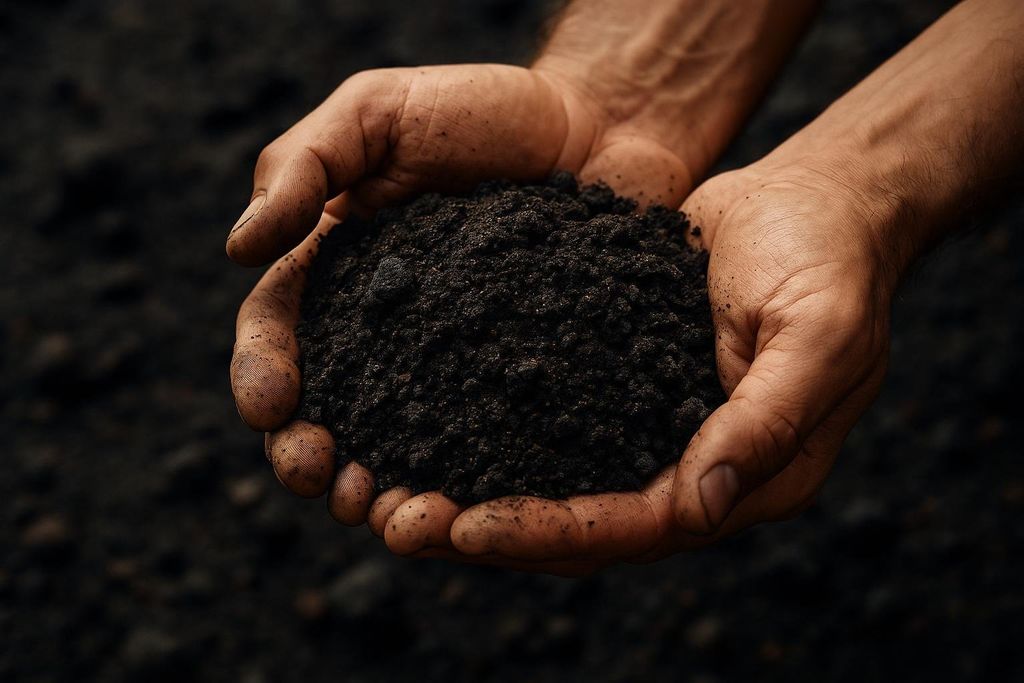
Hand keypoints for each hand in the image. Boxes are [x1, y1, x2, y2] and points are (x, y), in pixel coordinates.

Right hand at [229, 63, 703, 532]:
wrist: (600, 127)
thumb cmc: (480, 112)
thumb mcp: (376, 112)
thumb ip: (303, 166)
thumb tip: (237, 249)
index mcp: (332, 274)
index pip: (276, 332)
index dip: (261, 372)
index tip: (270, 403)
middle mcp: (383, 336)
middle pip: (327, 410)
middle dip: (307, 453)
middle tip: (315, 475)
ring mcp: (450, 370)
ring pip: (396, 448)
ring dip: (375, 490)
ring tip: (378, 512)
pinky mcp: (515, 389)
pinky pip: (482, 447)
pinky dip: (463, 485)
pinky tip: (463, 510)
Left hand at [407, 155, 895, 574]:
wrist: (812, 202)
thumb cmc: (829, 263)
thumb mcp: (817, 335)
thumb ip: (767, 421)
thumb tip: (699, 510)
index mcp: (745, 477)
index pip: (637, 527)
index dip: (552, 532)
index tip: (466, 525)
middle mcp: (687, 467)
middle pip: (578, 526)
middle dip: (488, 532)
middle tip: (397, 523)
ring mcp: (646, 426)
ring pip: (551, 483)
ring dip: (472, 491)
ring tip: (385, 488)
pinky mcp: (614, 380)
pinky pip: (545, 421)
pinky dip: (486, 430)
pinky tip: (423, 417)